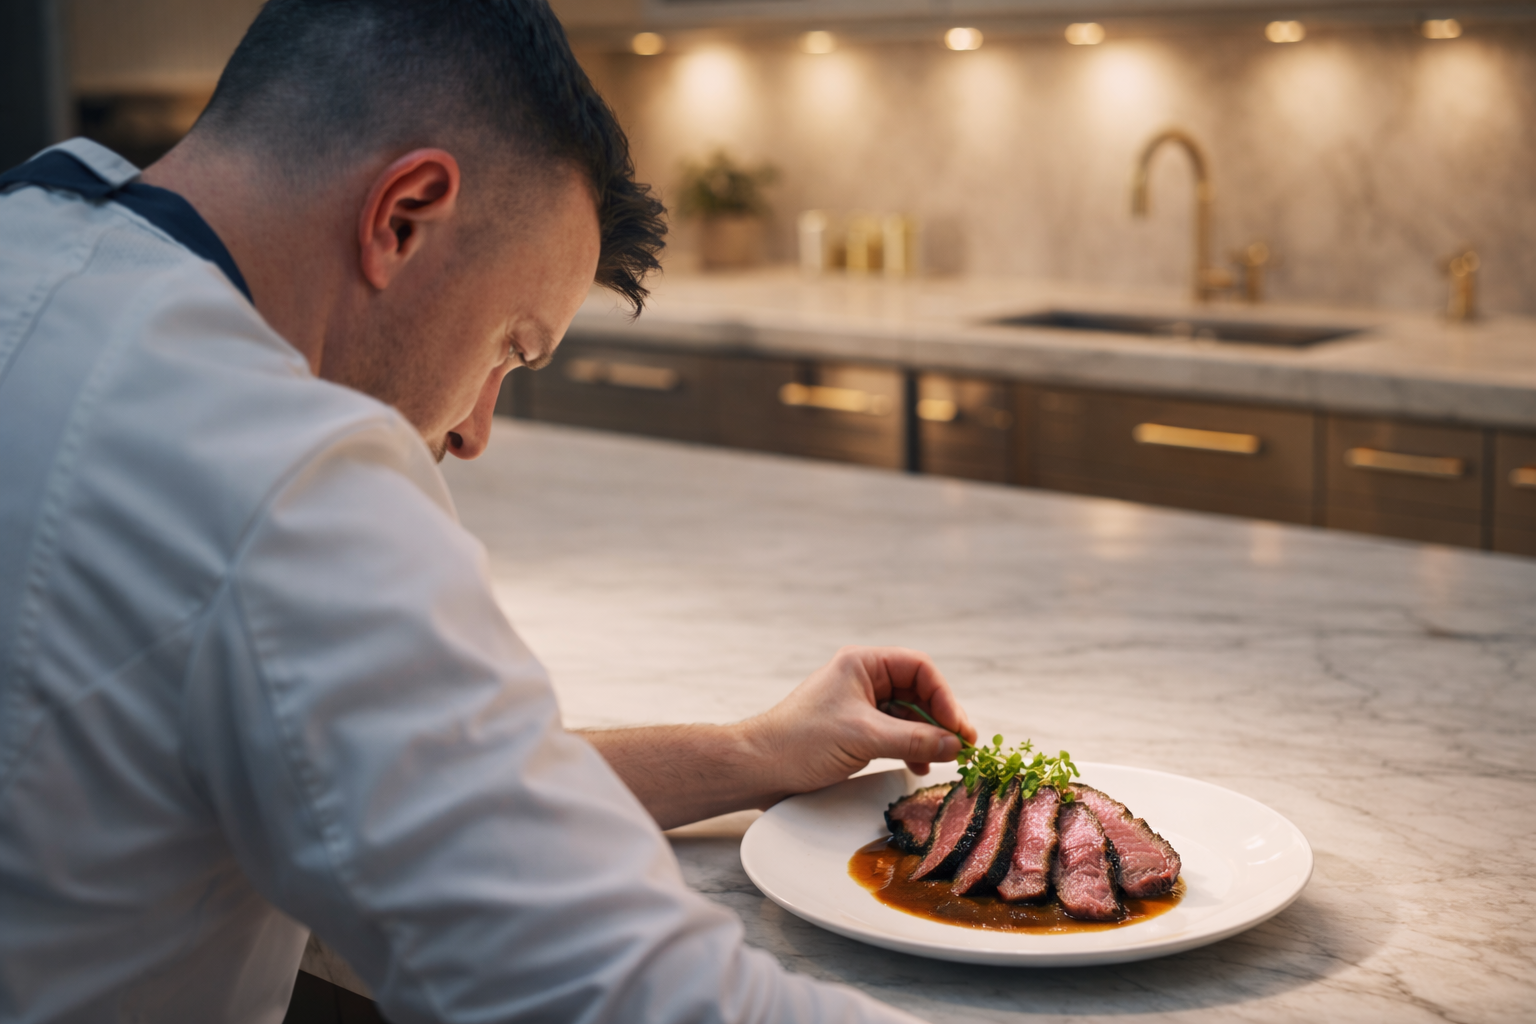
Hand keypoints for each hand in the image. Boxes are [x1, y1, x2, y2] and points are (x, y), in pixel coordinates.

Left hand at [748, 646, 975, 802]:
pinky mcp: (854, 731)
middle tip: (962, 746)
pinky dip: (911, 747)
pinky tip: (919, 765)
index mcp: (862, 664)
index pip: (919, 668)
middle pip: (917, 690)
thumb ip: (914, 739)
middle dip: (940, 717)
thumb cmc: (801, 742)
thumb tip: (956, 746)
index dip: (944, 696)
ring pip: (908, 714)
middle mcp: (862, 679)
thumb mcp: (865, 738)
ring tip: (943, 759)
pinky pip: (894, 732)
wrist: (760, 768)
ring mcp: (858, 705)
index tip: (959, 728)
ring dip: (928, 735)